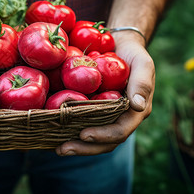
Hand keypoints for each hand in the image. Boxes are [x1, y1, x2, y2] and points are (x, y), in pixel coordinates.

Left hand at [55, 34, 153, 155]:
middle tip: (62, 149)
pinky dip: (68, 129)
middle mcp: (120, 118)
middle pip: (104, 142)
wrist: (120, 44)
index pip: (120, 131)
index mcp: (134, 113)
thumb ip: (142, 83)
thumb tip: (138, 106)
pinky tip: (51, 129)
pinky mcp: (91, 108)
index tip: (83, 134)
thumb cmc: (133, 53)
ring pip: (92, 137)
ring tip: (56, 148)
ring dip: (75, 144)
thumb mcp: (142, 63)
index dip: (103, 135)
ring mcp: (105, 115)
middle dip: (84, 148)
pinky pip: (80, 122)